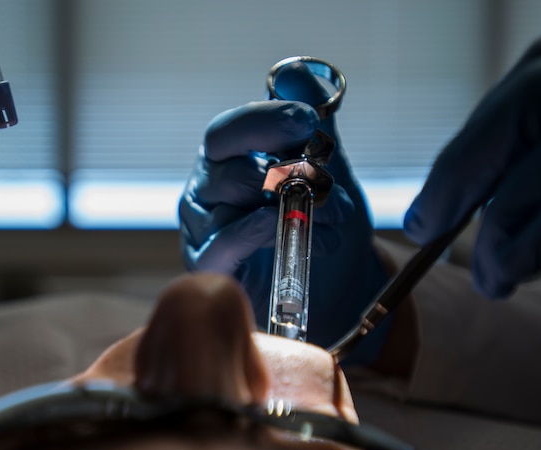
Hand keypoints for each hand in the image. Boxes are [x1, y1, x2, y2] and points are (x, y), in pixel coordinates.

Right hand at [179, 63, 390, 361]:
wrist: (339, 282)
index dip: (266, 122)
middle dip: (287, 172)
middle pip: (231, 166)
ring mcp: (202, 229)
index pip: (230, 130)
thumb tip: (297, 75)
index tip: (307, 121)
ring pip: (230, 201)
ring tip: (330, 219)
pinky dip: (255, 232)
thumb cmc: (323, 222)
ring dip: (287, 206)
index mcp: (227, 158)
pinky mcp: (208, 267)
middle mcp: (207, 188)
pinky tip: (285, 229)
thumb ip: (314, 124)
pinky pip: (222, 243)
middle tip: (329, 184)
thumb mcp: (328, 168)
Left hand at [403, 27, 540, 297]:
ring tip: (490, 276)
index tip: (431, 202)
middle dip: (464, 170)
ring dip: (502, 224)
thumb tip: (469, 197)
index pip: (533, 83)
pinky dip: (535, 242)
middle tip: (427, 228)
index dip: (469, 144)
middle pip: (533, 102)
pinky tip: (513, 272)